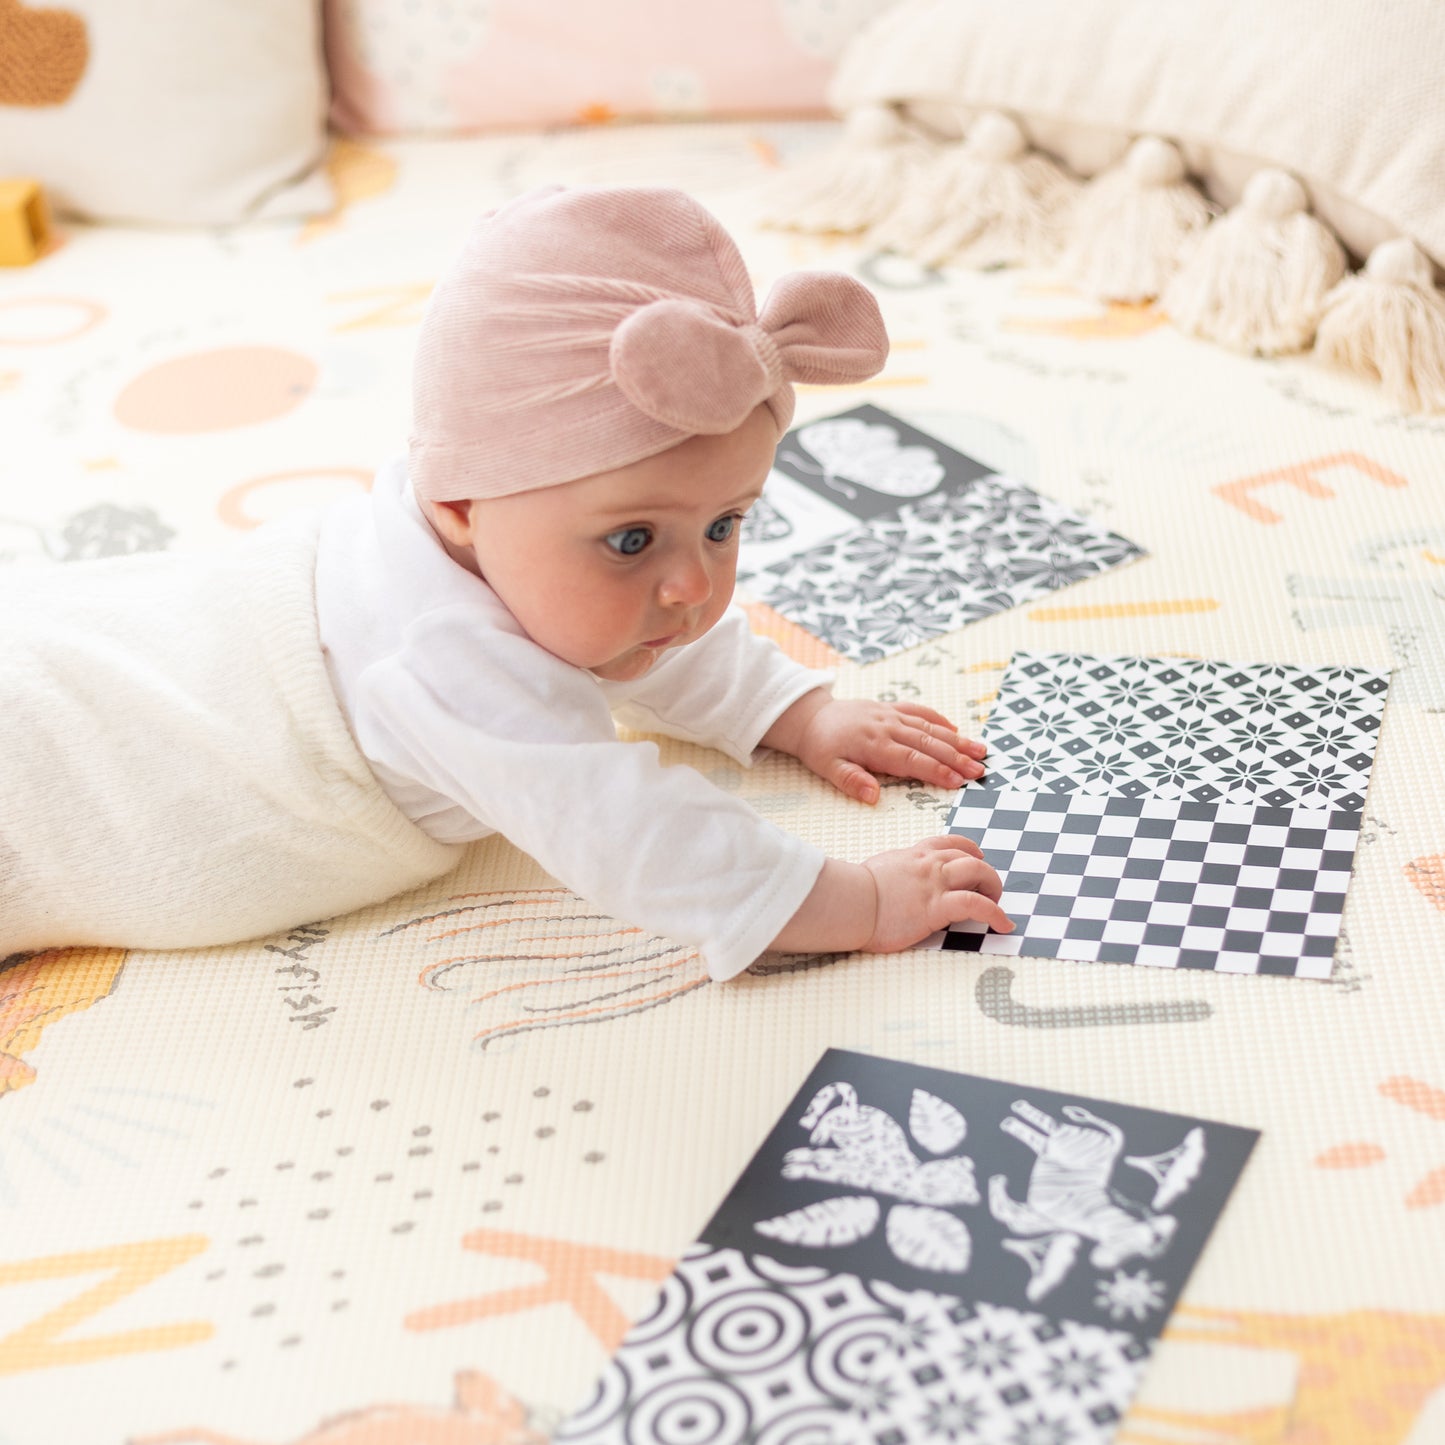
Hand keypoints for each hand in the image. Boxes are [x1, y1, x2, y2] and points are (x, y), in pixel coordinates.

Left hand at [764, 692, 986, 803]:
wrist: (810, 717)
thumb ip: (851, 781)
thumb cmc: (820, 748)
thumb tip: (873, 796)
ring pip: (929, 727)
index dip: (936, 770)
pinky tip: (955, 731)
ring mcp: (891, 715)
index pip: (911, 760)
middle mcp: (887, 727)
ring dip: (956, 740)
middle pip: (928, 743)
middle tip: (980, 771)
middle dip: (956, 758)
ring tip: (980, 751)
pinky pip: (918, 711)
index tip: (958, 781)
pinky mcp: (890, 708)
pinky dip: (938, 720)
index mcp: (874, 745)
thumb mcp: (828, 768)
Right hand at [862, 835, 1013, 951]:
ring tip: (996, 904)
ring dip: (993, 888)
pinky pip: (977, 905)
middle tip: (988, 889)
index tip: (976, 857)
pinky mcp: (938, 907)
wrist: (848, 901)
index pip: (950, 844)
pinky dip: (996, 914)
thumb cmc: (853, 891)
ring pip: (979, 872)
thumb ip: (893, 872)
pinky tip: (1003, 924)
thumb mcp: (877, 871)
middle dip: (985, 873)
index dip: (969, 850)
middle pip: (971, 857)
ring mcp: (935, 884)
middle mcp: (928, 865)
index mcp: (913, 856)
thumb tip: (891, 882)